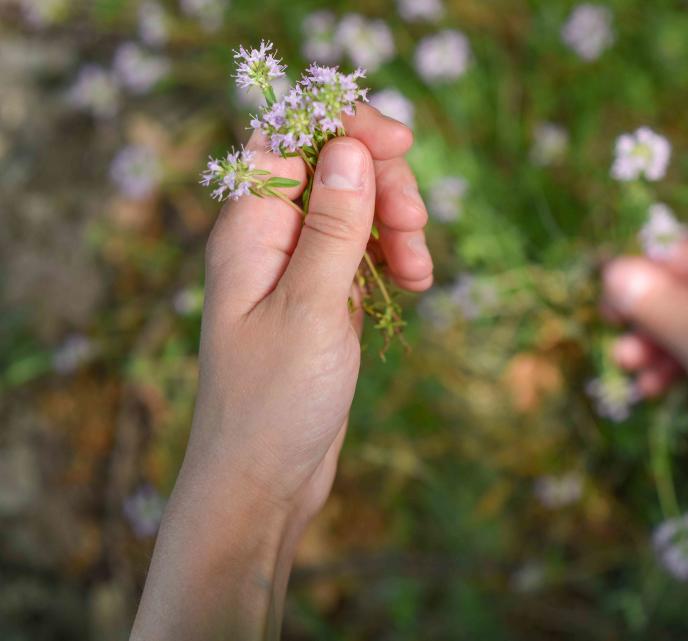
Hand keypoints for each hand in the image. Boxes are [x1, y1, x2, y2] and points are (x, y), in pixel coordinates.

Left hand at [131, 105, 431, 640]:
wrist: (263, 481)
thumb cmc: (274, 402)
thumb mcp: (310, 308)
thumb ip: (334, 226)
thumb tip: (351, 148)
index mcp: (250, 227)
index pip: (289, 136)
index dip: (343, 125)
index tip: (401, 143)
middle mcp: (271, 238)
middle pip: (333, 167)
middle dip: (383, 183)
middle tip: (417, 224)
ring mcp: (299, 268)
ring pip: (356, 210)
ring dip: (397, 225)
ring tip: (421, 271)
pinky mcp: (323, 298)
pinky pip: (364, 253)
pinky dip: (395, 258)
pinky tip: (417, 284)